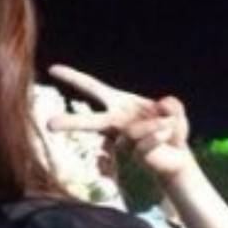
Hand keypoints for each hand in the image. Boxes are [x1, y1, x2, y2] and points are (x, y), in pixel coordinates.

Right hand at [48, 64, 196, 182]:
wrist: (178, 157)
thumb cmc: (170, 129)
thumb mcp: (174, 111)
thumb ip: (171, 105)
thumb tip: (162, 106)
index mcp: (119, 105)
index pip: (93, 88)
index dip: (74, 78)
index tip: (52, 70)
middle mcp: (116, 123)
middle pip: (91, 122)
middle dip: (70, 123)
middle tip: (49, 125)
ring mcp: (123, 141)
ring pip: (133, 130)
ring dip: (155, 125)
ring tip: (167, 127)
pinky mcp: (133, 155)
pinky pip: (146, 142)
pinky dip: (160, 135)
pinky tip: (165, 138)